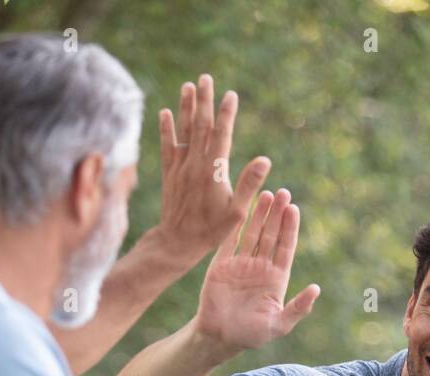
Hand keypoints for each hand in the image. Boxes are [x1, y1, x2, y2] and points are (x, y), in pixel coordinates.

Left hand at [156, 75, 270, 265]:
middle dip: (204, 101)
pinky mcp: (169, 174)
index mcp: (213, 171)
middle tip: (206, 78)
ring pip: (183, 132)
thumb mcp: (236, 213)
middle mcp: (194, 164)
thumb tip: (265, 160)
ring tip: (187, 86)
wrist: (177, 243)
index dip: (226, 114)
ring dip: (185, 108)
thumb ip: (249, 184)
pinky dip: (166, 129)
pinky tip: (165, 113)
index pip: (221, 135)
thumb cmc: (211, 231)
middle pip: (200, 126)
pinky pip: (167, 147)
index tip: (230, 95)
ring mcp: (179, 168)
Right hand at [193, 187, 319, 352]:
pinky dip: (235, 225)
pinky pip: (229, 241)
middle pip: (271, 235)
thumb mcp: (279, 324)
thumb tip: (316, 289)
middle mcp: (260, 267)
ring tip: (266, 194)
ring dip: (260, 215)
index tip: (293, 209)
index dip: (290, 228)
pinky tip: (241, 208)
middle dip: (277, 214)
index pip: (285, 247)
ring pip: (252, 233)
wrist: (219, 338)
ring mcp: (240, 264)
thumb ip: (298, 308)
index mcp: (276, 278)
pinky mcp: (221, 265)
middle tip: (283, 192)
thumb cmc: (251, 335)